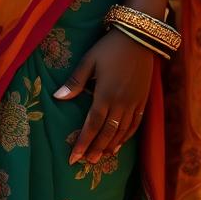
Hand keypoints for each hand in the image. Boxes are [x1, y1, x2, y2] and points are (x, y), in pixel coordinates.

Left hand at [53, 29, 153, 162]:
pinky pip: (135, 125)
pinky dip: (126, 137)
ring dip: (110, 147)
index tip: (74, 157)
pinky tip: (119, 144)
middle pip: (107, 133)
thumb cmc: (109, 47)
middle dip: (95, 149)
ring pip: (121, 132)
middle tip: (86, 162)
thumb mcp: (89, 60)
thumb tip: (57, 97)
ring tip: (99, 158)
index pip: (92, 125)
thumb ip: (75, 81)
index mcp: (105, 94)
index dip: (83, 142)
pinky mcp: (143, 101)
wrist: (139, 37)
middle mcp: (120, 103)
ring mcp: (134, 103)